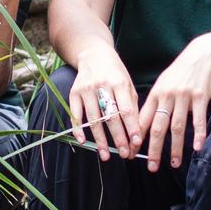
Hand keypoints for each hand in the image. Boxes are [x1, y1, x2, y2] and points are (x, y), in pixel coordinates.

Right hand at [67, 43, 142, 160]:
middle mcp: (102, 85)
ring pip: (93, 119)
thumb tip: (136, 132)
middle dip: (118, 138)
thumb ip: (132, 106)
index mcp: (119, 83)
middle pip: (110, 117)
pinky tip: (83, 141)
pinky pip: (75, 114)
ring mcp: (86, 89)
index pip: (126, 110)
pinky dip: (78, 129)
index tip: (136, 143)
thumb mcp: (128, 84)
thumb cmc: (115, 73)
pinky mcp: (74, 92)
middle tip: (123, 154)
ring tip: (105, 155)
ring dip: (100, 139)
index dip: (131, 128)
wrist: (94, 54)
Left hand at [138, 33, 210, 171]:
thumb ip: (156, 102)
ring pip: (177, 126)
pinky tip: (197, 147)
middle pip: (157, 127)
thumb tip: (145, 123)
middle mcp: (167, 96)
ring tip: (174, 163)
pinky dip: (198, 134)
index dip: (136, 139)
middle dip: (153, 149)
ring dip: (175, 147)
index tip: (131, 154)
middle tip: (151, 167)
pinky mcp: (200, 96)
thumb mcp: (164, 82)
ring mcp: (184, 96)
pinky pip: (199, 119)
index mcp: (155, 94)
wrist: (203, 53)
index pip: (142, 120)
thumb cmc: (182, 71)